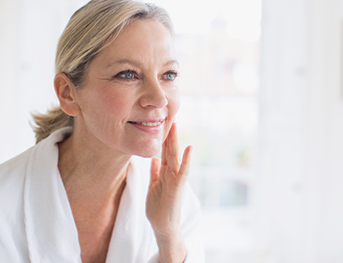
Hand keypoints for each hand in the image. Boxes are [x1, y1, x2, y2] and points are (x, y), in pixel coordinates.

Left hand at [146, 123, 190, 261]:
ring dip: (175, 142)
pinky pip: (182, 172)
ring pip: (175, 157)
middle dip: (169, 135)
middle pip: (169, 151)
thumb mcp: (153, 187)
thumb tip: (154, 159)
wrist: (163, 227)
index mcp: (164, 173)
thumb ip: (155, 173)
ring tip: (176, 126)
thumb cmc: (158, 208)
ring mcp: (175, 180)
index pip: (163, 151)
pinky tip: (189, 149)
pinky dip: (186, 160)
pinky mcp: (178, 188)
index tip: (161, 122)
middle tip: (170, 116)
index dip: (162, 138)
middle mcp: (171, 174)